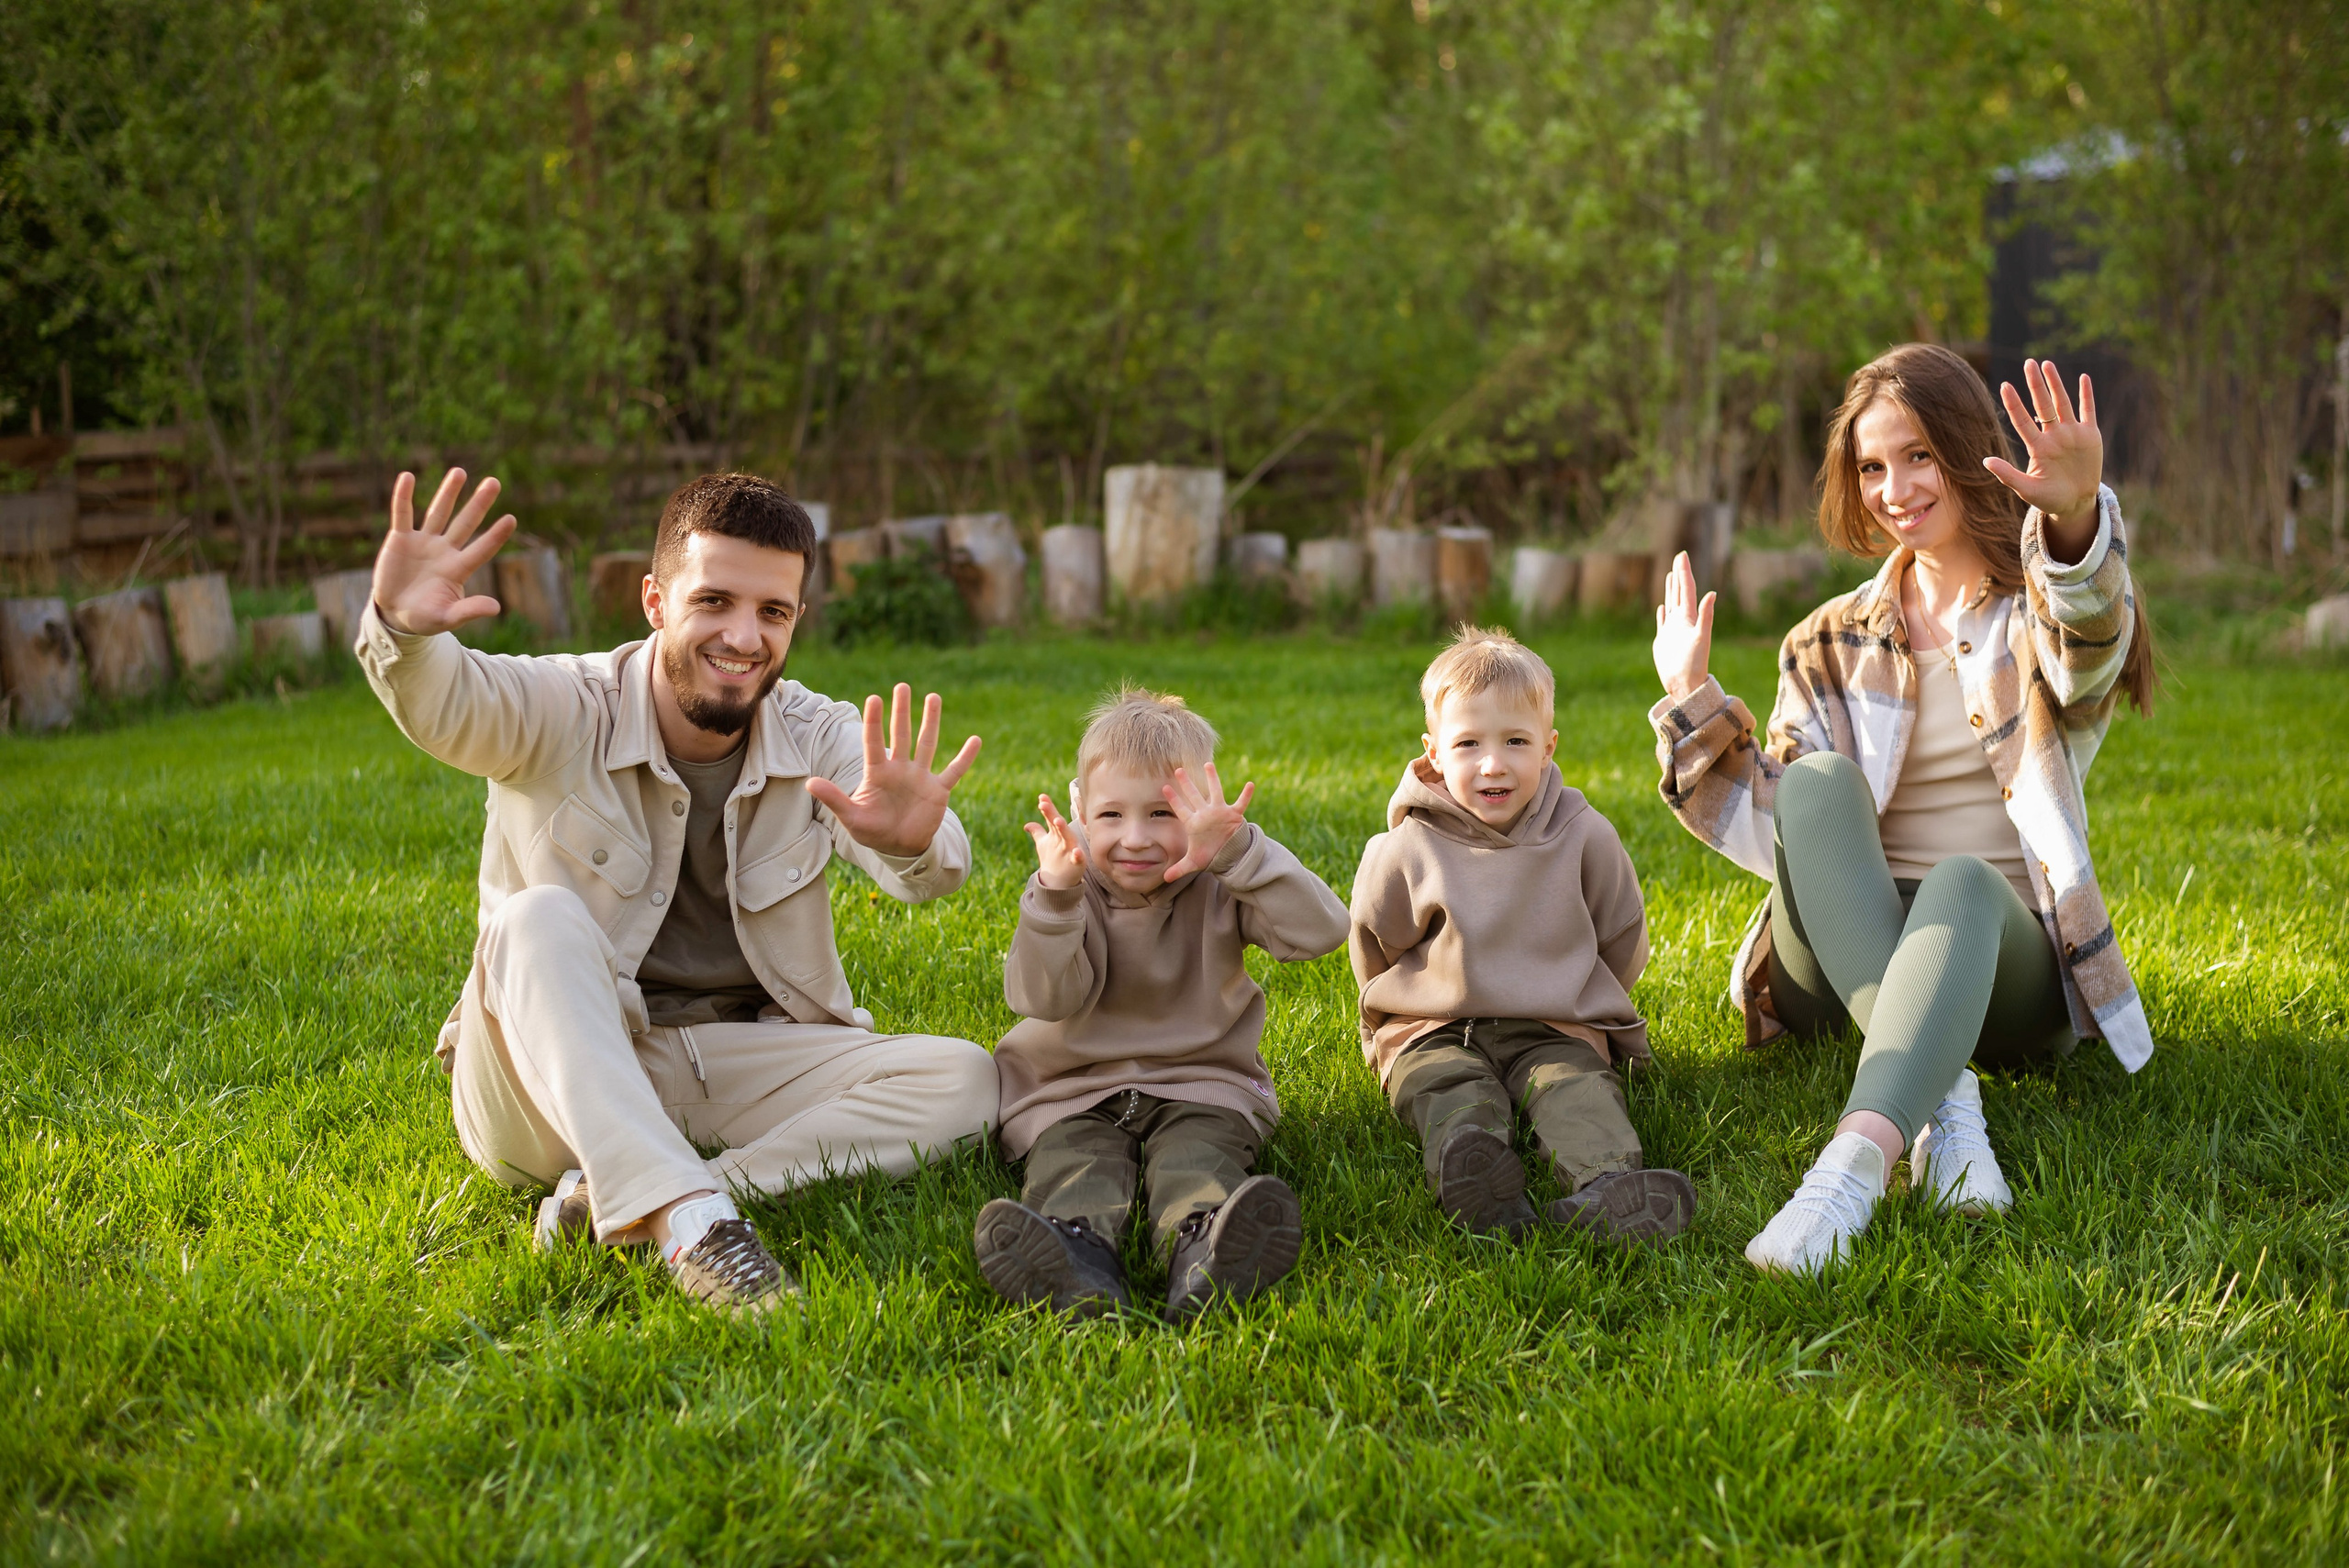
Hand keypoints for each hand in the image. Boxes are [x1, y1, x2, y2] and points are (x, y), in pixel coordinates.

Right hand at [371, 469, 516, 634]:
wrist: (394, 615)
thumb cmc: (424, 618)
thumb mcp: (446, 618)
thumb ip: (469, 611)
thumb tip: (497, 608)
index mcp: (458, 569)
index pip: (482, 549)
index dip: (495, 535)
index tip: (511, 518)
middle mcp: (444, 551)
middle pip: (465, 523)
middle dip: (478, 504)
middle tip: (494, 482)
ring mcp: (423, 543)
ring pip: (438, 513)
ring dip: (448, 493)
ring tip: (460, 472)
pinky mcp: (400, 540)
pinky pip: (402, 514)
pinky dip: (403, 496)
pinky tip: (407, 476)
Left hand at [805, 683, 981, 857]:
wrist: (899, 848)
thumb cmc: (872, 831)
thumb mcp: (851, 817)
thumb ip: (834, 798)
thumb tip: (809, 782)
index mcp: (878, 773)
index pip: (874, 742)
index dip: (873, 721)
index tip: (873, 699)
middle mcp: (900, 769)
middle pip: (901, 734)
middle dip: (902, 711)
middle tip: (902, 686)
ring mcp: (920, 777)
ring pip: (927, 744)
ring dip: (931, 721)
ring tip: (933, 697)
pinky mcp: (938, 790)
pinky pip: (954, 771)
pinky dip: (965, 757)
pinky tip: (976, 740)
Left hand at [1023, 793, 1087, 889]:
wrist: (1060, 881)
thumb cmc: (1054, 858)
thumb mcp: (1044, 843)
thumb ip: (1038, 832)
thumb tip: (1026, 825)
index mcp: (1056, 833)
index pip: (1050, 818)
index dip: (1047, 808)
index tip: (1041, 797)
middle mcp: (1063, 839)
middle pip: (1057, 825)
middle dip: (1052, 814)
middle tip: (1044, 804)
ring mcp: (1071, 850)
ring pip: (1068, 838)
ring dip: (1063, 829)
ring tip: (1057, 820)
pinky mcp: (1077, 863)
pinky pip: (1078, 858)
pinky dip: (1078, 855)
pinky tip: (1076, 851)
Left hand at [1160, 763, 1255, 881]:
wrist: (1228, 854)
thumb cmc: (1210, 855)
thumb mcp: (1193, 862)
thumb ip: (1179, 868)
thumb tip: (1165, 879)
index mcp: (1194, 823)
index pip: (1181, 809)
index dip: (1173, 799)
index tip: (1164, 787)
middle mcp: (1206, 814)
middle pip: (1194, 795)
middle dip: (1186, 783)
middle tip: (1178, 770)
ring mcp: (1220, 812)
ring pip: (1215, 792)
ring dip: (1212, 779)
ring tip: (1208, 765)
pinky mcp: (1234, 814)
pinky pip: (1241, 803)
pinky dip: (1246, 795)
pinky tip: (1250, 784)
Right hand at [1652, 550, 1714, 701]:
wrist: (1685, 684)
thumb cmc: (1694, 664)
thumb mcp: (1701, 638)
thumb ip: (1706, 616)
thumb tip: (1712, 593)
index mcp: (1689, 618)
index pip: (1687, 589)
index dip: (1684, 572)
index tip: (1682, 554)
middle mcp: (1681, 621)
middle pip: (1680, 592)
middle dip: (1679, 574)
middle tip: (1679, 557)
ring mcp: (1672, 630)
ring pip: (1672, 603)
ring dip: (1671, 589)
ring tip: (1671, 575)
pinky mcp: (1664, 641)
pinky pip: (1663, 622)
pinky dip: (1662, 612)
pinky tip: (1662, 607)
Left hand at [1986, 358, 2102, 529]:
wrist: (2076, 503)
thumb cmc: (2049, 498)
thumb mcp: (2027, 489)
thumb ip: (2008, 475)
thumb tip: (1985, 460)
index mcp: (2037, 447)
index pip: (2023, 421)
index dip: (2015, 404)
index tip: (2005, 385)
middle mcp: (2053, 436)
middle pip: (2043, 405)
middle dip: (2035, 384)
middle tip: (2028, 363)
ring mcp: (2072, 434)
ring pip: (2063, 403)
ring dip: (2056, 384)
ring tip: (2047, 364)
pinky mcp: (2090, 435)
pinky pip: (2088, 411)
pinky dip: (2087, 395)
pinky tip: (2083, 377)